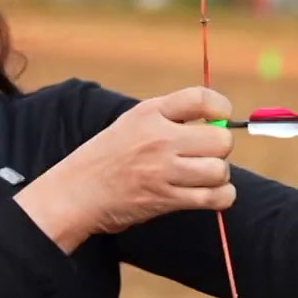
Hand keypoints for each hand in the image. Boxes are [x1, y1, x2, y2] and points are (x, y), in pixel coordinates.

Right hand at [16, 87, 235, 251]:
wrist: (77, 193)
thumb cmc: (107, 157)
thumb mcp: (131, 122)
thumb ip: (170, 117)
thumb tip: (217, 121)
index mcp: (150, 113)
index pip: (201, 99)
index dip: (221, 107)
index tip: (220, 117)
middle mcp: (160, 139)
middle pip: (221, 140)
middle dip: (220, 148)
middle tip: (205, 154)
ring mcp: (164, 171)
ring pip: (220, 170)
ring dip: (218, 176)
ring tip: (203, 176)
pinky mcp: (167, 199)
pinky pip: (216, 198)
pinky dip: (221, 197)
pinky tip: (209, 194)